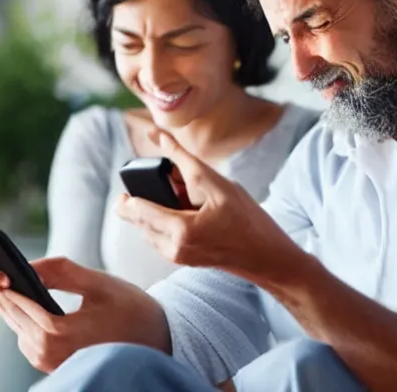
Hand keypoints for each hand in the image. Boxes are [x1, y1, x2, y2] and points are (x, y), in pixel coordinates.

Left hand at [0, 251, 169, 372]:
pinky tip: (32, 309)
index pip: (22, 309)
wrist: (155, 338)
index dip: (8, 290)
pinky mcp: (59, 366)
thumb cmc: (132, 309)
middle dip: (6, 299)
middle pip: (16, 322)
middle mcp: (54, 354)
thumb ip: (63, 271)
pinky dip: (26, 325)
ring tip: (14, 289)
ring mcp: (55, 363)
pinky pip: (31, 343)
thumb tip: (32, 266)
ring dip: (15, 313)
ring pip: (21, 334)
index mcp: (63, 332)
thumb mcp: (99, 282)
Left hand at [116, 131, 301, 276]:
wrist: (267, 257)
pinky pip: (159, 235)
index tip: (135, 173)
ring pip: (145, 226)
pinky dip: (164, 218)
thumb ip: (184, 161)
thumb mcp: (219, 185)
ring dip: (154, 207)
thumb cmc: (249, 221)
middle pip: (135, 218)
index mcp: (178, 231)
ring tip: (180, 194)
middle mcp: (171, 248)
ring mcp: (175, 256)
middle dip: (143, 196)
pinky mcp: (181, 258)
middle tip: (167, 183)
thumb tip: (159, 137)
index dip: (129, 189)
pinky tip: (187, 208)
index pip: (133, 209)